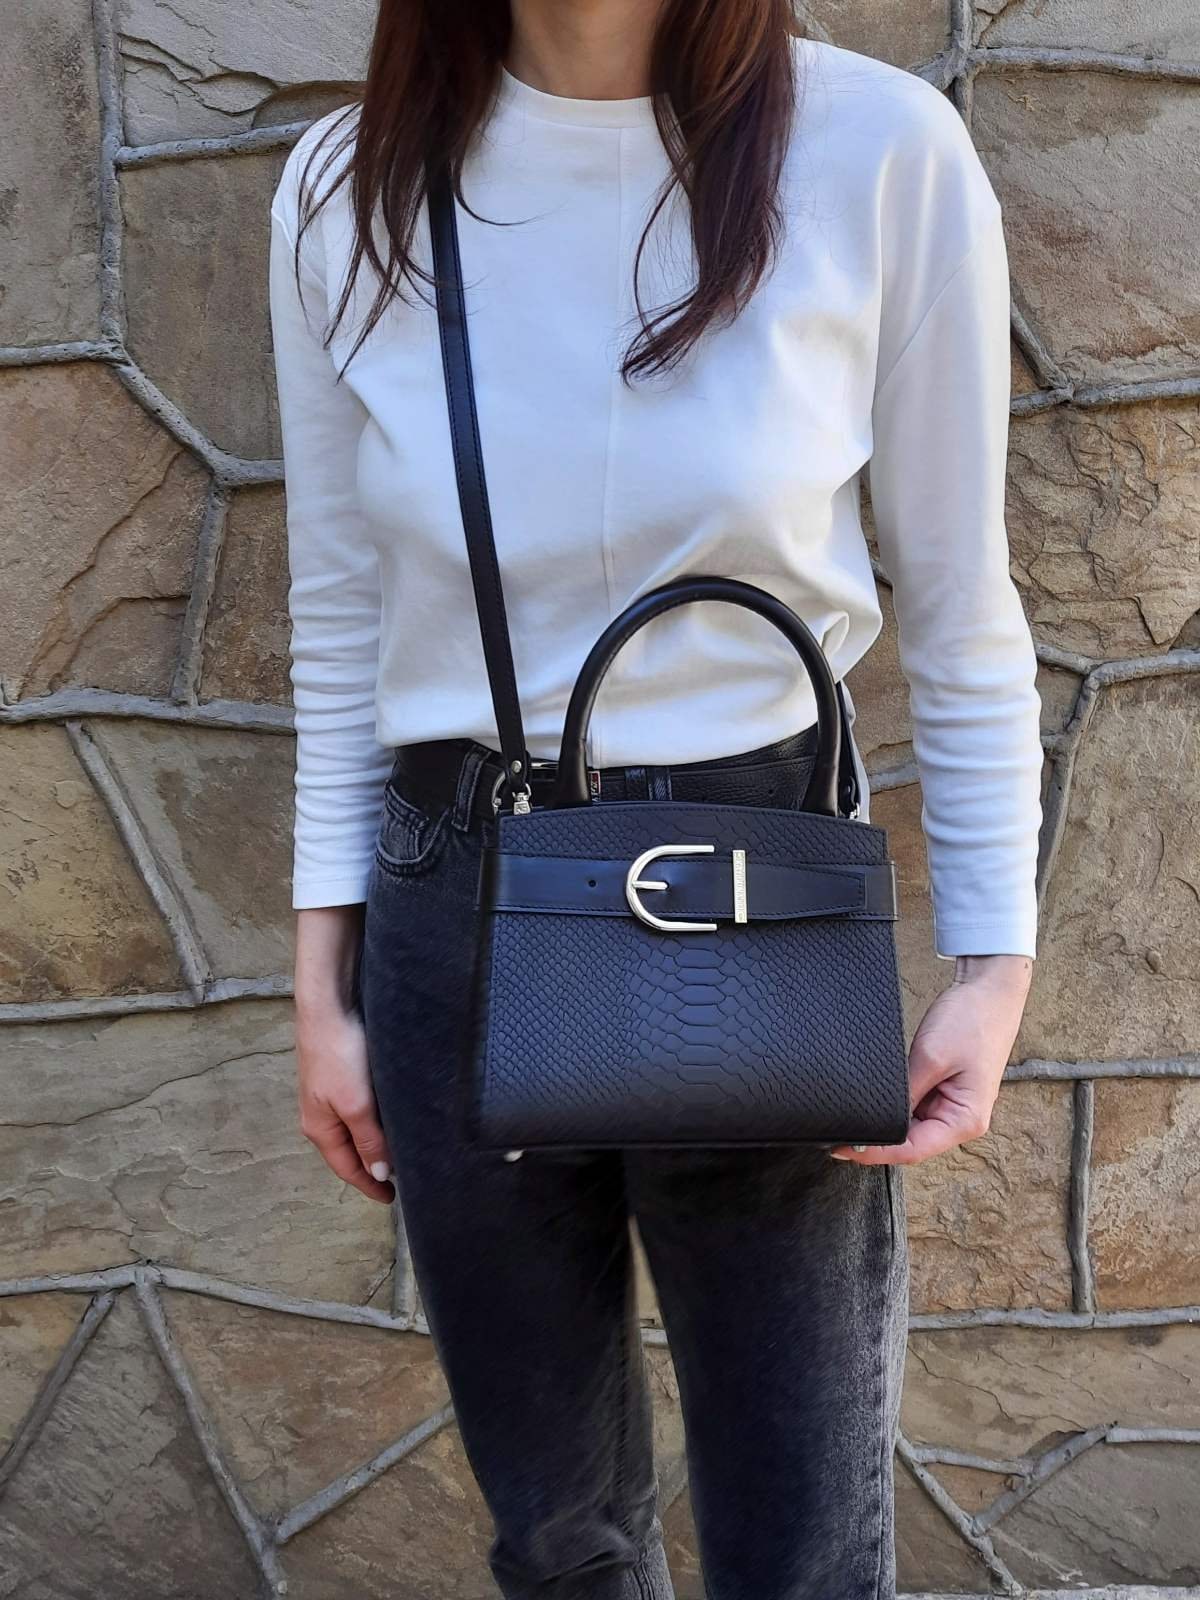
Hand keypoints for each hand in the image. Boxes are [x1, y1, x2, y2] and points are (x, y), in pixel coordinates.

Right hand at [296, 1000, 394, 1201]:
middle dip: (370, 1168)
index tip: (392, 1199)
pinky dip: (372, 1122)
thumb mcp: (357, 1105)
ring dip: (372, 1144)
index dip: (369, 1185)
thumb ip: (369, 1140)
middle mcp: (320, 1115)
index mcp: (319, 1128)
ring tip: (398, 1152)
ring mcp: (328, 1094)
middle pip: (348, 1152)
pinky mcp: (338, 1075)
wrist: (328, 1006)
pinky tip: (388, 1118)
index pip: (347, 1168)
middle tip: (400, 1179)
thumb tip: (379, 1173)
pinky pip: (357, 1110)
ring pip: (353, 1130)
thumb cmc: (338, 1055)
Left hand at [830, 954, 1033, 1165]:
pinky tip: (875, 1097)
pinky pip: (913, 1106)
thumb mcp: (930, 1057)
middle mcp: (960, 1121)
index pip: (913, 1150)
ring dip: (886, 1120)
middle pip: (911, 1142)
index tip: (843, 1147)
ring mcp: (952, 1106)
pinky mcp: (943, 1091)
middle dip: (878, 1138)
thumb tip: (875, 1117)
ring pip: (910, 1126)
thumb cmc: (971, 1021)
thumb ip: (903, 1093)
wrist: (989, 991)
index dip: (876, 1152)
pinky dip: (895, 1104)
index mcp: (965, 1121)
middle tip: (839, 1129)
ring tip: (854, 1112)